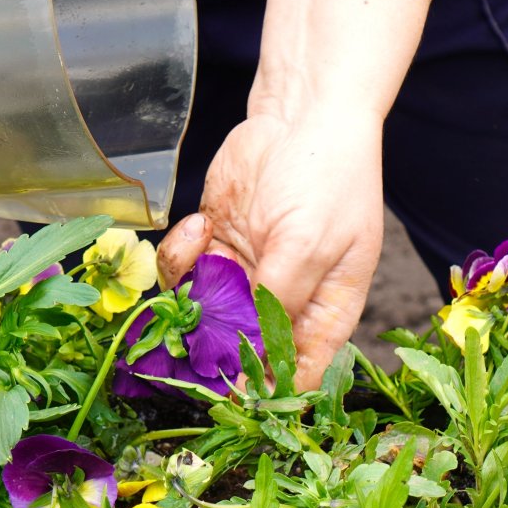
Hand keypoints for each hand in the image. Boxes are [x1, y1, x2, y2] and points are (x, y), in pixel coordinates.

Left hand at [157, 112, 383, 390]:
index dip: (266, 391)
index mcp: (325, 311)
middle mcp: (286, 300)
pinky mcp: (217, 245)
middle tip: (184, 336)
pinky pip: (186, 272)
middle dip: (211, 347)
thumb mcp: (307, 246)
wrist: (301, 112)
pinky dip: (181, 256)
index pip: (298, 372)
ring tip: (199, 248)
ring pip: (205, 314)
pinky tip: (199, 225)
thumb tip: (255, 360)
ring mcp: (248, 273)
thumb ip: (277, 304)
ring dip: (189, 297)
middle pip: (244, 350)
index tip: (231, 396)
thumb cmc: (325, 177)